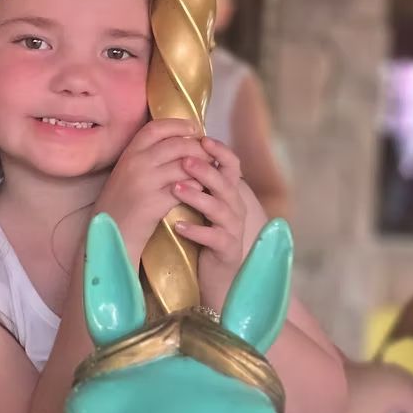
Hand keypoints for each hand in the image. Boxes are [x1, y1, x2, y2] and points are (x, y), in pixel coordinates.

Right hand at [93, 119, 208, 263]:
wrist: (111, 233)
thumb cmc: (121, 203)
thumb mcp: (127, 173)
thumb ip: (146, 157)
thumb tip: (179, 143)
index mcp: (129, 153)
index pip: (156, 128)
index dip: (178, 125)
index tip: (194, 128)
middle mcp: (136, 163)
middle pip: (176, 145)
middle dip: (197, 147)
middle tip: (208, 153)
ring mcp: (145, 183)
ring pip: (183, 166)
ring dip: (201, 168)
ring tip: (209, 172)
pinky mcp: (154, 203)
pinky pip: (184, 189)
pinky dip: (196, 187)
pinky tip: (200, 190)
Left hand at [172, 136, 245, 309]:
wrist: (217, 274)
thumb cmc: (206, 233)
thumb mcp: (205, 203)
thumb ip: (200, 181)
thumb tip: (180, 151)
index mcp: (230, 192)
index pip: (232, 164)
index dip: (220, 151)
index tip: (202, 138)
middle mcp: (235, 207)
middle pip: (225, 183)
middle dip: (205, 169)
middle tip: (184, 159)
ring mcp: (233, 228)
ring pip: (220, 208)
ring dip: (198, 197)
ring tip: (176, 189)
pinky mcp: (226, 249)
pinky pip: (213, 237)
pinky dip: (196, 230)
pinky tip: (178, 226)